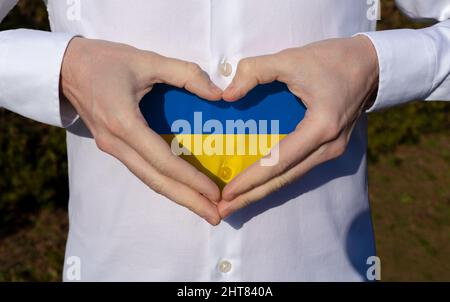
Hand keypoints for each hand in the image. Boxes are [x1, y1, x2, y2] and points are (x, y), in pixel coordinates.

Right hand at [61, 37, 222, 224]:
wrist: (66, 67)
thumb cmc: (106, 61)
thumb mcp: (148, 60)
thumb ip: (185, 74)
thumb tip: (218, 94)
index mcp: (124, 123)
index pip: (163, 160)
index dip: (191, 179)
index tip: (215, 193)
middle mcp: (116, 144)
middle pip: (156, 181)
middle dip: (188, 201)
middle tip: (216, 217)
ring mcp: (112, 149)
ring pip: (148, 179)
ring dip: (177, 195)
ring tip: (203, 208)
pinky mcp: (113, 147)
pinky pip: (142, 170)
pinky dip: (164, 182)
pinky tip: (182, 188)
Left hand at [218, 35, 378, 217]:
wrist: (370, 63)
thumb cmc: (332, 59)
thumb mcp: (291, 58)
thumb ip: (255, 71)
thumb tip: (227, 96)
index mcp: (321, 128)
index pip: (279, 161)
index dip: (251, 179)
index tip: (226, 193)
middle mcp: (328, 147)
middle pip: (284, 179)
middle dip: (252, 196)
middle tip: (223, 210)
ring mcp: (332, 151)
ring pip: (291, 177)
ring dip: (262, 191)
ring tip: (235, 202)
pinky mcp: (329, 148)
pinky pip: (298, 168)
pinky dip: (276, 177)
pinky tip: (258, 184)